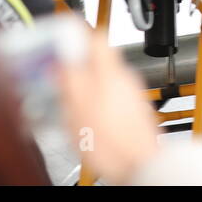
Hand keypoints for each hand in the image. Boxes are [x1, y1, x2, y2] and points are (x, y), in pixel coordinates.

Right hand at [56, 29, 159, 184]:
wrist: (142, 167)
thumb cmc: (113, 144)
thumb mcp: (77, 110)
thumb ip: (68, 80)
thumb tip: (60, 59)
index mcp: (109, 72)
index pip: (95, 36)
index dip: (76, 34)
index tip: (62, 40)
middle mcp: (125, 78)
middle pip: (98, 59)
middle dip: (78, 66)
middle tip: (61, 78)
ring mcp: (132, 93)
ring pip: (104, 79)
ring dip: (87, 86)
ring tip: (72, 104)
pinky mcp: (135, 109)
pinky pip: (112, 96)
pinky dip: (99, 102)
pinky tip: (89, 120)